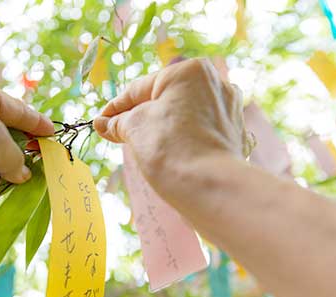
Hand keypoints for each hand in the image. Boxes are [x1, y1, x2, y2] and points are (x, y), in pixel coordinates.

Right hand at [94, 58, 250, 200]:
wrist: (211, 187)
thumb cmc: (171, 149)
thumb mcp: (135, 129)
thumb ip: (118, 122)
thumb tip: (102, 123)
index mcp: (189, 71)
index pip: (140, 88)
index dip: (116, 108)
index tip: (100, 123)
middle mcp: (215, 83)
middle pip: (166, 99)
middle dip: (142, 116)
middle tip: (119, 134)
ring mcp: (229, 109)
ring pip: (186, 115)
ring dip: (165, 127)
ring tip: (147, 147)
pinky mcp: (235, 134)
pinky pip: (204, 132)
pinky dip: (188, 139)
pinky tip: (177, 152)